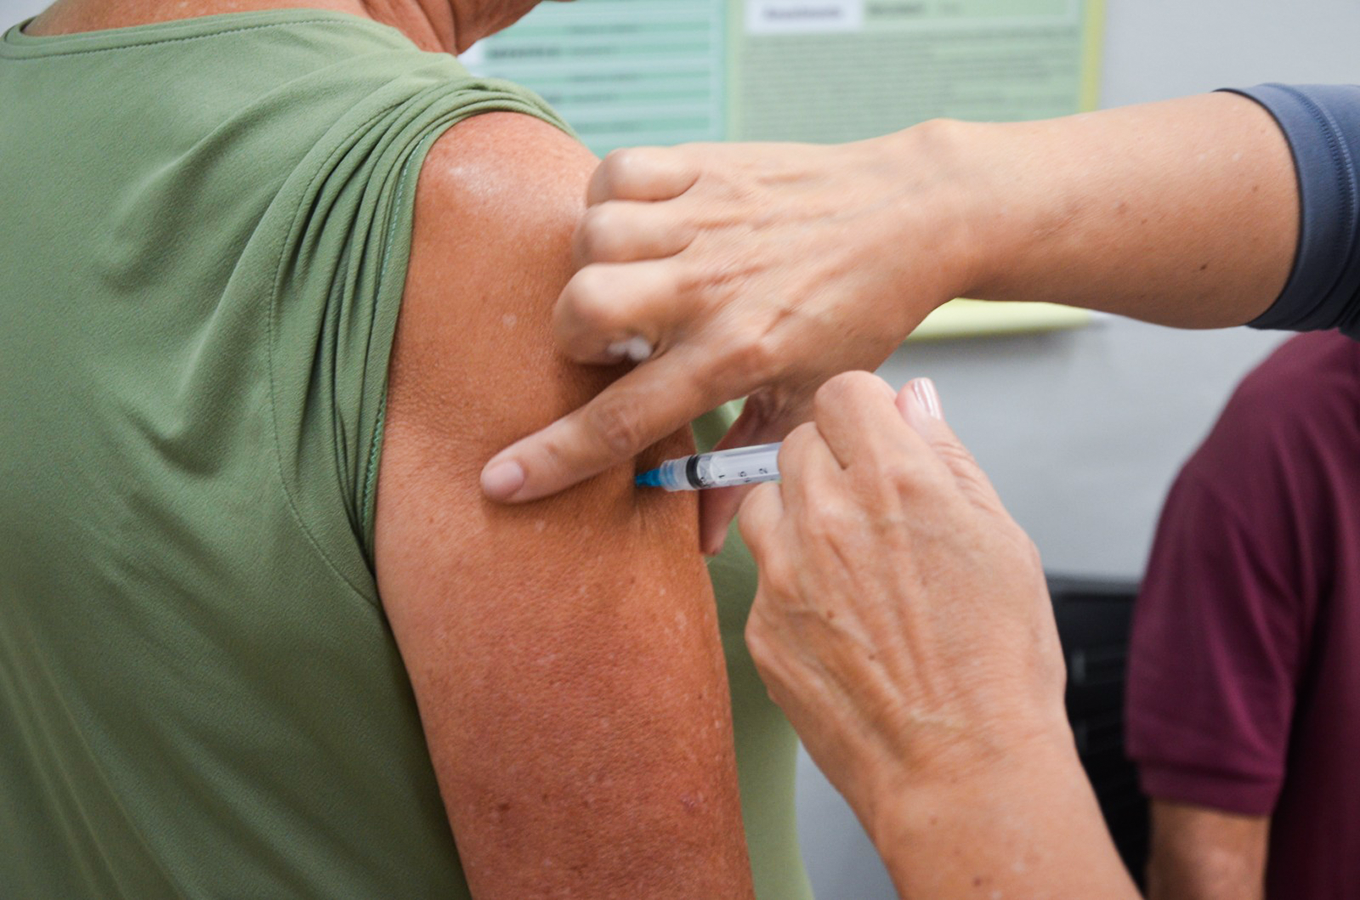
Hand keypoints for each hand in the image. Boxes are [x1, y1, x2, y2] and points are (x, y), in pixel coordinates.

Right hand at [480, 129, 974, 550]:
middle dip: (572, 335)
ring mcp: (708, 223)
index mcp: (736, 357)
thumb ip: (745, 467)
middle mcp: (713, 289)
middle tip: (613, 339)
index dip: (552, 458)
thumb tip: (705, 542)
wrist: (912, 217)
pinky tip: (638, 224)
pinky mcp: (708, 168)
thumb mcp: (810, 403)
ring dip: (591, 263)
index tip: (499, 481)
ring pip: (591, 236)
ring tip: (630, 277)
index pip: (623, 419)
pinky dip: (608, 196)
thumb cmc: (859, 314)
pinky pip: (617, 171)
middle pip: (584, 310)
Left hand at [736, 372, 1068, 825]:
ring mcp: (785, 572)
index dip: (864, 414)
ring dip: (799, 516)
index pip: (843, 392)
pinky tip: (840, 620)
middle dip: (832, 463)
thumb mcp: (1001, 540)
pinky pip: (762, 574)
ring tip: (850, 566)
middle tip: (873, 512)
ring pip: (766, 501)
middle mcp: (830, 516)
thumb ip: (947, 456)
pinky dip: (791, 582)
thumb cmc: (998, 665)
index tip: (875, 440)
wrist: (961, 771)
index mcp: (897, 481)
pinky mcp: (761, 625)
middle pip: (799, 442)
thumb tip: (915, 399)